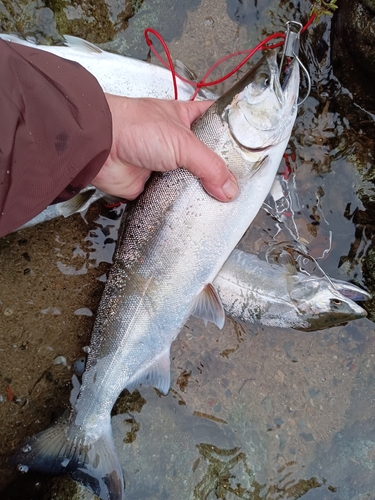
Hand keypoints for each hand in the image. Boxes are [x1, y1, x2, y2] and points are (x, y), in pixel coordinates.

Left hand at [91, 95, 238, 201]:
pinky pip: (174, 197)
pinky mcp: (154, 185)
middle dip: (219, 171)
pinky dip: (182, 204)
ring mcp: (165, 164)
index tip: (250, 148)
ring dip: (201, 190)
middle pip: (206, 157)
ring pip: (191, 180)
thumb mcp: (183, 141)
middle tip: (238, 184)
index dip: (232, 133)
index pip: (216, 122)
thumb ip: (210, 166)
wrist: (102, 148)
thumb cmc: (136, 127)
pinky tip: (196, 212)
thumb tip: (229, 189)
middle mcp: (177, 142)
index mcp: (186, 119)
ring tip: (222, 203)